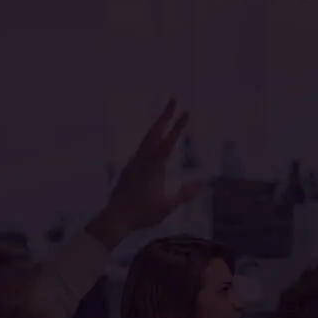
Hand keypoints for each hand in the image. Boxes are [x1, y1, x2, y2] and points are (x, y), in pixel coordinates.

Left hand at [87, 100, 196, 248]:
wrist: (115, 218)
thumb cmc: (142, 214)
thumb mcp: (168, 207)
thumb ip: (185, 194)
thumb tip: (202, 183)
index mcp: (154, 166)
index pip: (169, 141)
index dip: (178, 126)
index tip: (187, 112)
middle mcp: (142, 159)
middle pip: (155, 131)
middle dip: (165, 115)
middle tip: (173, 99)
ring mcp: (133, 162)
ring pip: (146, 138)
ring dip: (157, 126)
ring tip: (165, 117)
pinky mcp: (128, 168)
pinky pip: (141, 148)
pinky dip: (150, 139)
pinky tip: (152, 143)